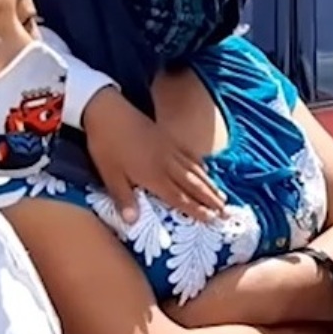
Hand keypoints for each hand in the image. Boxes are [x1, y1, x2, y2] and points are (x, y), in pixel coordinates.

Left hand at [80, 89, 225, 223]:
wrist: (108, 111)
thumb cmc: (106, 145)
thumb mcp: (109, 175)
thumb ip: (123, 198)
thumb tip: (132, 222)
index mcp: (153, 175)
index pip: (179, 197)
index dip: (196, 209)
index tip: (212, 219)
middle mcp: (166, 164)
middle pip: (193, 185)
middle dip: (211, 199)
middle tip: (227, 211)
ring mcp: (169, 150)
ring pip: (195, 171)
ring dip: (210, 185)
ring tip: (223, 196)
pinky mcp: (167, 138)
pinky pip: (189, 155)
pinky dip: (200, 165)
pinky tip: (206, 170)